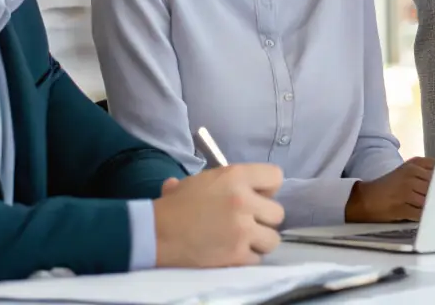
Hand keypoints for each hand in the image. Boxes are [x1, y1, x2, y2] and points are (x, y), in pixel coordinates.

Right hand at [153, 163, 284, 266]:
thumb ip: (220, 180)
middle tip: (249, 222)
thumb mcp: (199, 181)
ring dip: (260, 241)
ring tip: (244, 240)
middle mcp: (244, 201)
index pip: (276, 177)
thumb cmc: (175, 204)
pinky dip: (247, 258)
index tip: (258, 196)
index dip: (268, 188)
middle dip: (264, 219)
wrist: (156, 233)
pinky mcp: (237, 254)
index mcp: (236, 176)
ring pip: (273, 239)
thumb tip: (220, 184)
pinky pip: (257, 258)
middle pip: (278, 213)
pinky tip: (233, 252)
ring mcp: (243, 229)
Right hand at [345, 157, 434, 222]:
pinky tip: (428, 219)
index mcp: (414, 165)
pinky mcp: (401, 207)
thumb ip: (426, 172)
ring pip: (430, 200)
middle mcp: (411, 175)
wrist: (366, 199)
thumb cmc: (390, 187)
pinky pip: (421, 214)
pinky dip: (426, 217)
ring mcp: (406, 191)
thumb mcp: (407, 171)